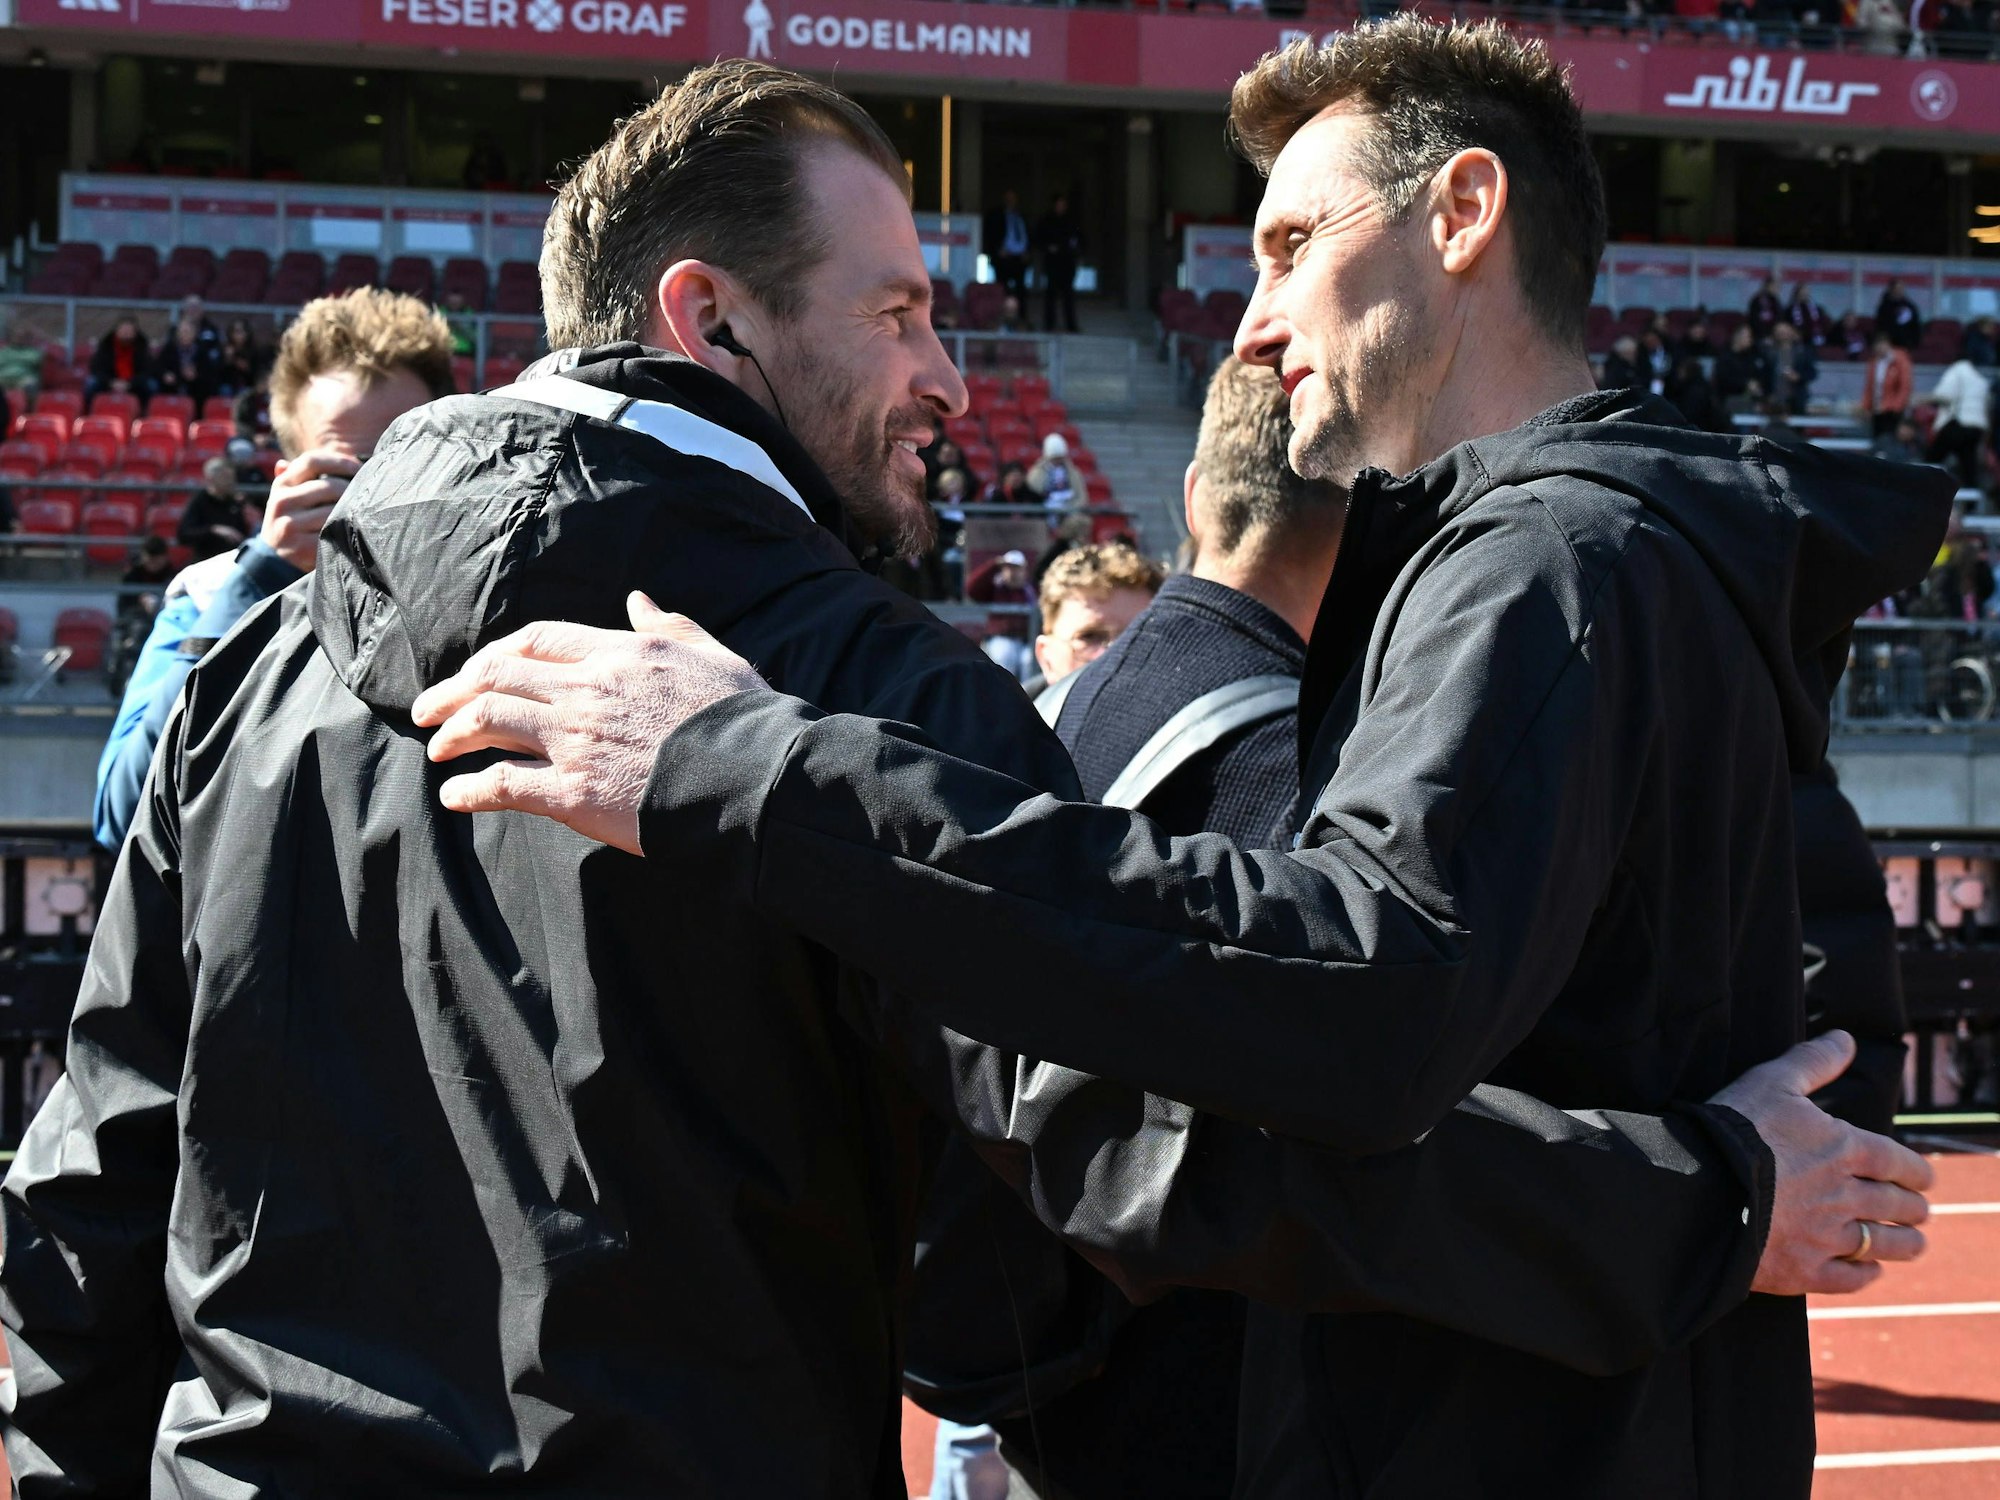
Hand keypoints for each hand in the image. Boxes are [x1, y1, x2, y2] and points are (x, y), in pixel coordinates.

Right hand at [262, 450, 360, 570]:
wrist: (275, 558)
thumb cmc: (295, 519)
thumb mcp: (292, 495)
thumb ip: (300, 476)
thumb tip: (290, 460)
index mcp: (282, 484)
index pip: (311, 461)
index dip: (339, 461)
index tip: (359, 468)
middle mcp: (281, 502)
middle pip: (328, 486)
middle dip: (352, 490)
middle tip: (368, 495)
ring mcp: (288, 526)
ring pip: (332, 512)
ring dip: (351, 512)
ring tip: (363, 514)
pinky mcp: (299, 547)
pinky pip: (332, 534)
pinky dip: (345, 532)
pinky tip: (353, 532)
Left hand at [410, 592, 768, 853]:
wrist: (754, 777)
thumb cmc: (743, 720)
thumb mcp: (713, 656)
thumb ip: (671, 626)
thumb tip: (638, 599)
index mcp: (620, 652)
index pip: (537, 640)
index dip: (498, 655)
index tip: (479, 671)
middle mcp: (588, 689)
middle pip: (497, 675)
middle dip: (453, 690)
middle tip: (429, 710)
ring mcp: (576, 739)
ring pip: (488, 719)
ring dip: (452, 733)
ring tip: (437, 749)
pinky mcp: (574, 792)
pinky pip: (503, 784)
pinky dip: (471, 789)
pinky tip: (456, 796)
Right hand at [1710, 1030, 1931, 1295]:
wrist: (1697, 1189)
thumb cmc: (1735, 1130)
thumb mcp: (1771, 1082)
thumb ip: (1813, 1061)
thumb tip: (1844, 1038)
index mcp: (1845, 1149)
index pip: (1900, 1163)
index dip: (1917, 1172)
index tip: (1924, 1179)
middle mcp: (1847, 1195)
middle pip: (1898, 1206)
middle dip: (1913, 1208)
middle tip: (1919, 1211)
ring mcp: (1828, 1236)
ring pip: (1885, 1245)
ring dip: (1905, 1245)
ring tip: (1913, 1244)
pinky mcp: (1805, 1270)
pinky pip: (1851, 1279)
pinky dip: (1866, 1274)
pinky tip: (1869, 1270)